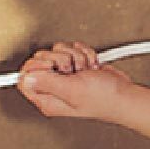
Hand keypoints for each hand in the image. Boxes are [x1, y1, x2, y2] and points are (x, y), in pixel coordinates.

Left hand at [16, 42, 131, 122]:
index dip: (35, 67)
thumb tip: (26, 78)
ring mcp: (65, 76)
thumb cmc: (104, 99)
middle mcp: (53, 88)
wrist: (124, 94)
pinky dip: (84, 53)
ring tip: (84, 70)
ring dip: (75, 56)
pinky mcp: (76, 66)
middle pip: (40, 60)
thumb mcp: (72, 90)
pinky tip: (91, 66)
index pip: (24, 79)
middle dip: (59, 58)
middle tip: (72, 71)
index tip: (50, 66)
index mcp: (47, 99)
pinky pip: (72, 49)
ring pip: (58, 51)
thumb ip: (47, 83)